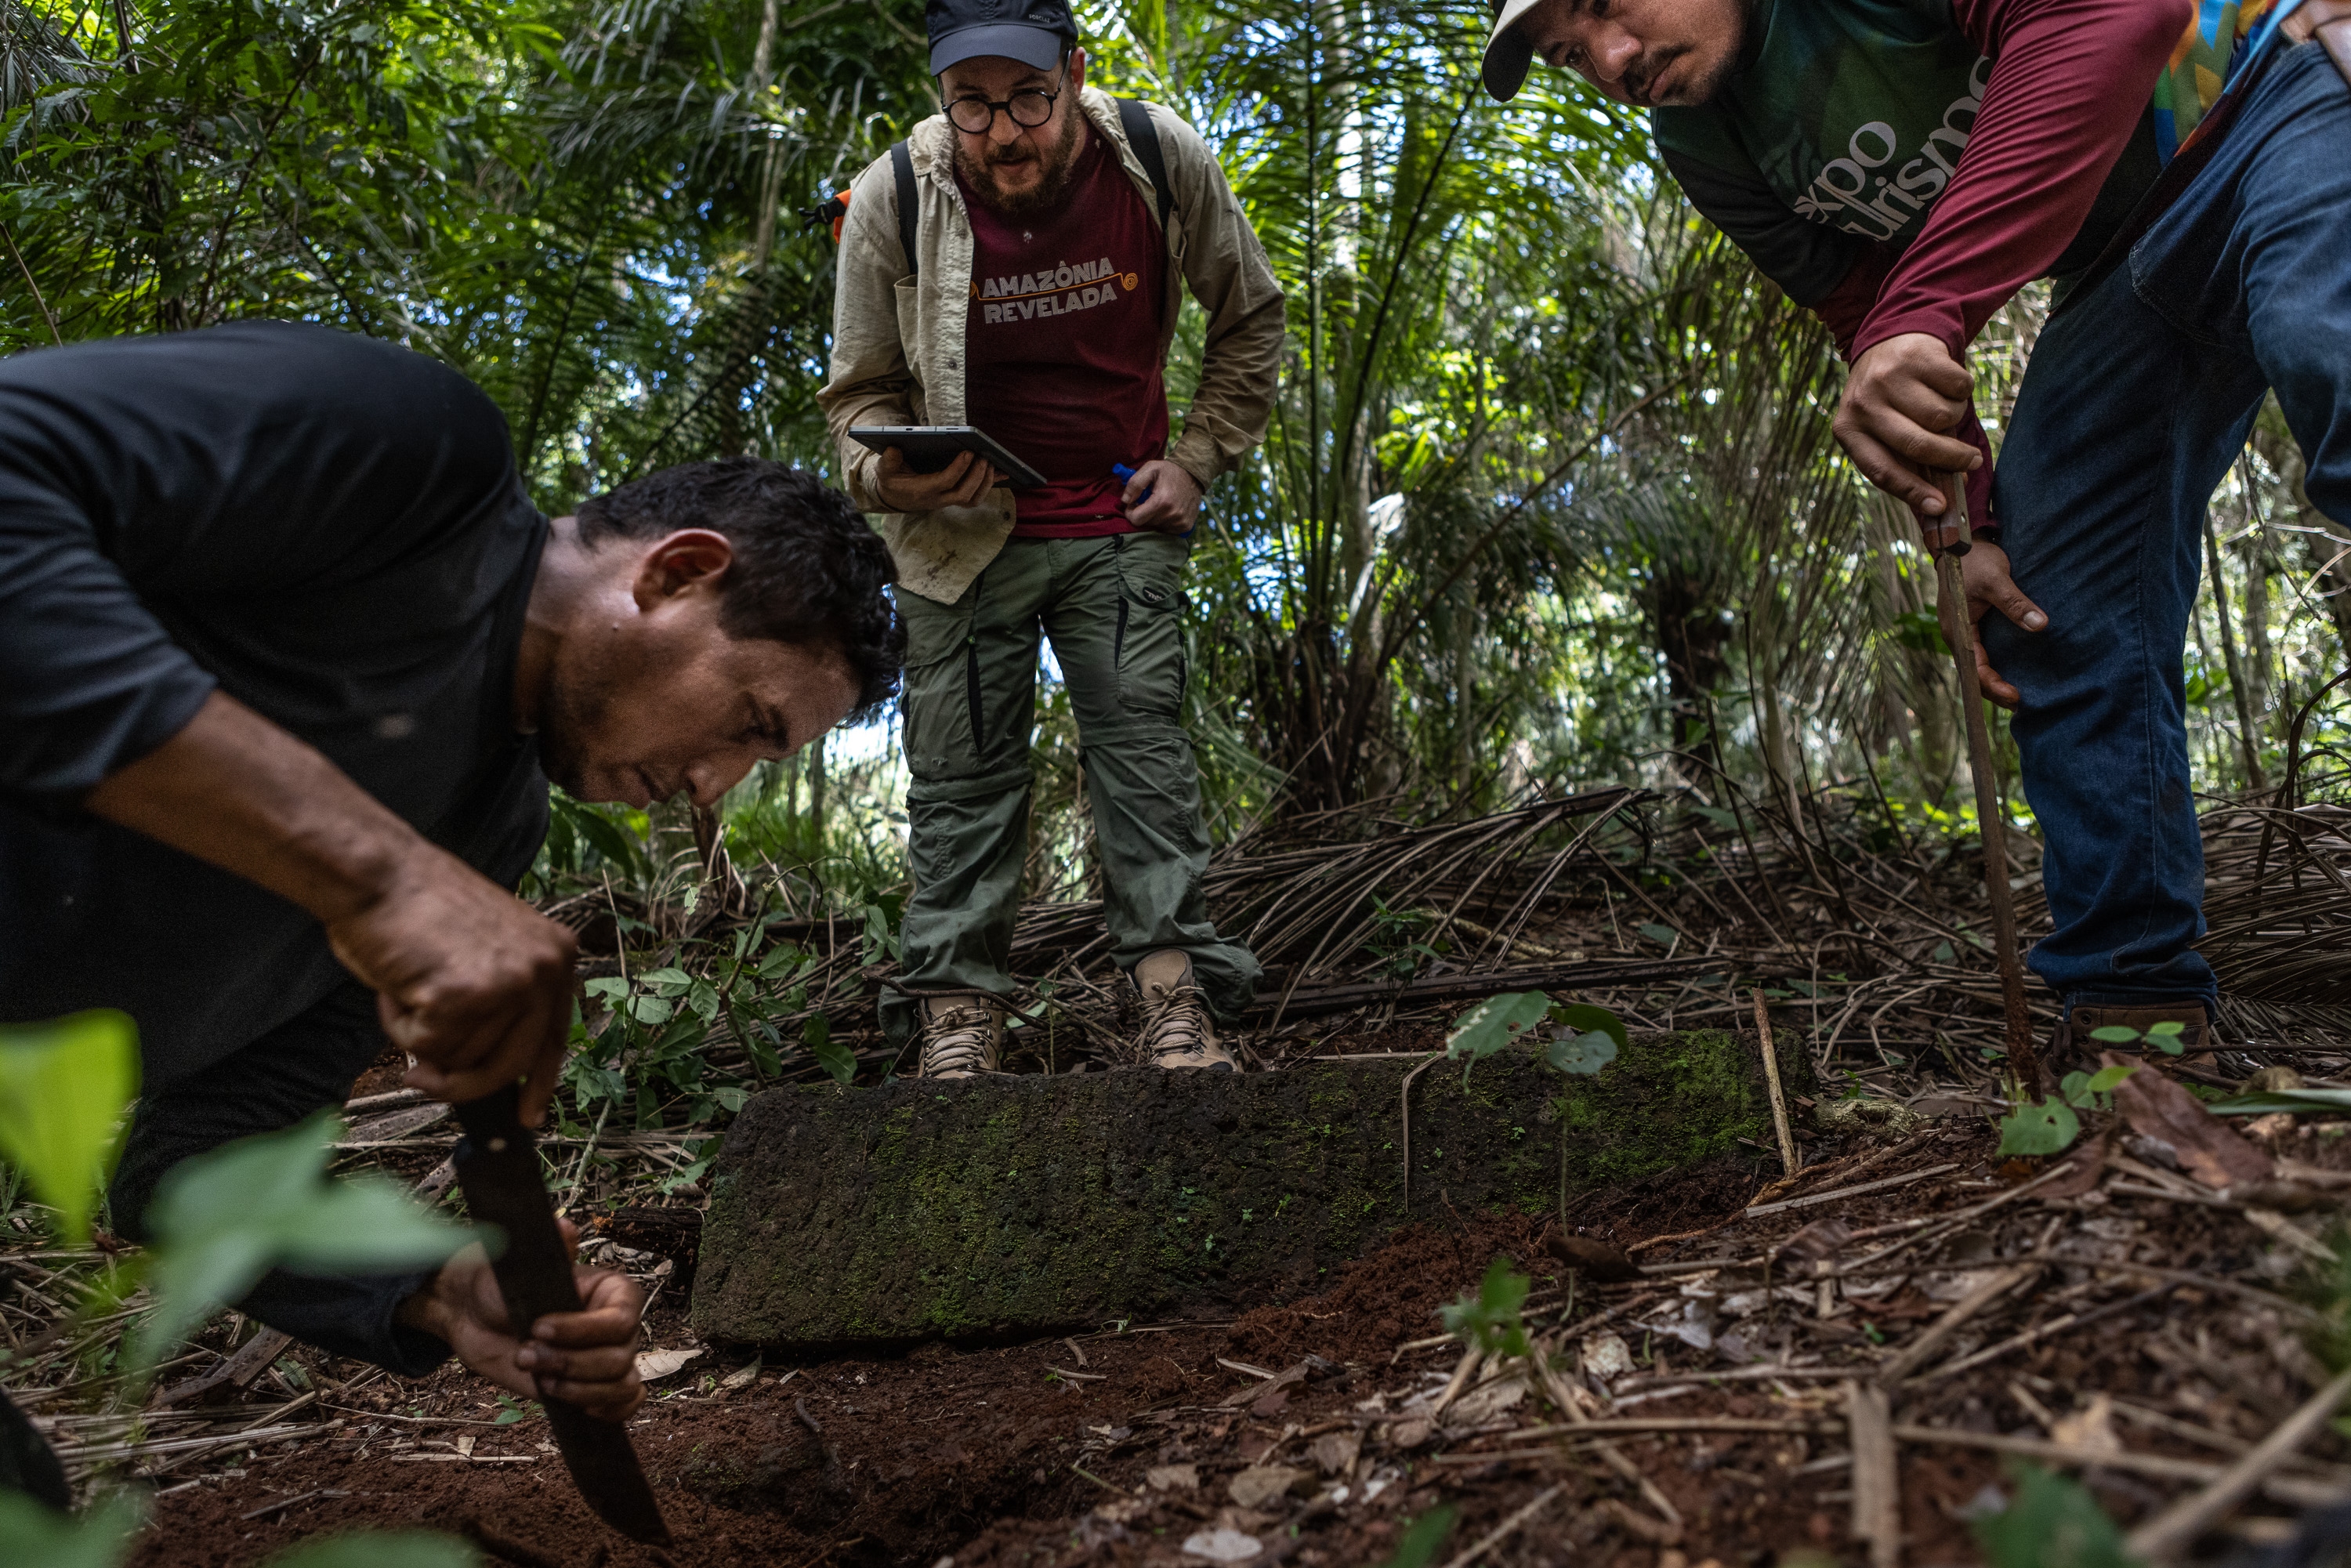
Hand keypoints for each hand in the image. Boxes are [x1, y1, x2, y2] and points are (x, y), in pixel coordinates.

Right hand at [324, 848, 578, 1127]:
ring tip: (408, 982)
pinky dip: (399, 1027)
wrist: (376, 871)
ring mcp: (509, 983)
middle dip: (460, 1082)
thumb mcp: (484, 951)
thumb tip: (481, 1071)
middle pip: (508, 1064)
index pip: (552, 1036)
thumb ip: (496, 1002)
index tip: (529, 1117)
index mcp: (556, 954)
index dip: (538, 1082)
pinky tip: (397, 983)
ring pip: (460, 1058)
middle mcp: (544, 968)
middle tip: (418, 1076)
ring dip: (420, 1035)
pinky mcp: (465, 996)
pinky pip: (426, 1048)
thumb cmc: (415, 908)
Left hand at [400, 1221, 645, 1421]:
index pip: (620, 1320)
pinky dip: (611, 1410)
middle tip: (525, 1354)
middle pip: (619, 1359)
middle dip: (569, 1364)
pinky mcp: (589, 1387)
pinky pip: (625, 1404)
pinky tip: (582, 1408)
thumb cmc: (501, 1282)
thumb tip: (565, 1227)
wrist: (474, 1313)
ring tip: (540, 1377)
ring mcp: (604, 1359)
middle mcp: (617, 1327)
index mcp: (612, 1293)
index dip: (583, 1331)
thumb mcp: (520, 1263)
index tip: (539, 1328)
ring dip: (578, 1390)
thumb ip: (549, 1251)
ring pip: (620, 1385)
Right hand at [873, 446, 1000, 510]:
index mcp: (922, 490)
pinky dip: (990, 485)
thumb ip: (887, 461)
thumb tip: (893, 450)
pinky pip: (976, 497)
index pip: (945, 482)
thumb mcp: (884, 470)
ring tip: (991, 462)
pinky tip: (1002, 473)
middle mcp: (938, 500)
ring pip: (973, 499)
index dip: (958, 469)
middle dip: (977, 476)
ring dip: (986, 483)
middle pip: (964, 494)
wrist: (895, 497)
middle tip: (985, 457)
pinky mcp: (955, 498)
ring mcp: (948, 501)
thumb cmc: (892, 479)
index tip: (968, 452)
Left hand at [1121, 459, 1201, 534]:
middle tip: (1148, 500)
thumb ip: (1134, 484)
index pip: (1136, 520)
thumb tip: (1125, 500)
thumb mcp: (1150, 469)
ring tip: (1160, 503)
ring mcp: (1180, 522)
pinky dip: (1164, 521)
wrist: (1194, 475)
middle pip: (1145, 524)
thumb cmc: (1169, 471)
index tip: (1135, 503)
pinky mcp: (1186, 526)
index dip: (1131, 511)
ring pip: (1156, 527)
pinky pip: (1167, 530)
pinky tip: (1168, 509)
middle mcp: (1172, 515)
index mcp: (1161, 501)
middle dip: (1143, 513)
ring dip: (1154, 517)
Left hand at [1833, 333, 1981, 548]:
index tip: (1940, 507)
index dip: (1913, 492)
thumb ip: (1904, 462)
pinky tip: (1946, 384)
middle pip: (1918, 445)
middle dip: (1951, 459)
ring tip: (1942, 407)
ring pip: (1943, 416)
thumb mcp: (1880, 429)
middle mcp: (1863, 404)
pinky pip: (1959, 387)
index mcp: (1847, 430)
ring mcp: (1889, 377)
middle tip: (1972, 462)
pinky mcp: (1918, 356)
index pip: (1881, 471)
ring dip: (1954, 417)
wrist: (1888, 340)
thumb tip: (1941, 502)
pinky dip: (1962, 391)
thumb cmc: (1889, 399)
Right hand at [1939, 539, 2047, 709]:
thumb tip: (2041, 626)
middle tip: (2021, 704)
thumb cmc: (1974, 561)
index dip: (1994, 685)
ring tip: (2018, 695)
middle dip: (1995, 691)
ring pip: (1979, 665)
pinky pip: (1983, 653)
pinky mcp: (1973, 626)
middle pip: (1975, 673)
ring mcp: (1965, 632)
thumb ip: (2016, 604)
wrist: (1959, 542)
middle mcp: (1958, 636)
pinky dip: (1996, 666)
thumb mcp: (1997, 580)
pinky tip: (2013, 670)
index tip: (2016, 697)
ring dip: (1995, 681)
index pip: (1975, 668)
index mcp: (1957, 631)